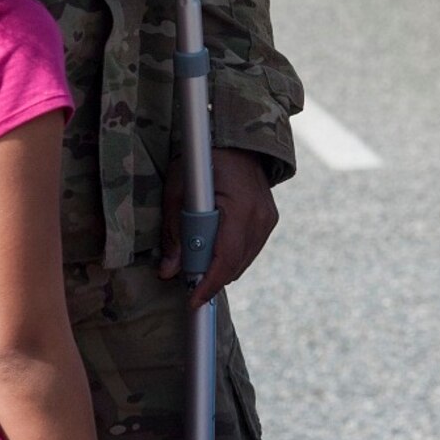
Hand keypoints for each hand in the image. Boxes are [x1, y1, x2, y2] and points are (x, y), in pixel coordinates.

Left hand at [158, 147, 277, 309]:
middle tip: (187, 282)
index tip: (192, 301)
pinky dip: (231, 255)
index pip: (225, 259)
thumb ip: (174, 232)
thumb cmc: (204, 158)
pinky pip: (249, 249)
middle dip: (211, 278)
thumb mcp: (179, 189)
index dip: (208, 284)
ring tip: (198, 263)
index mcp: (239, 208)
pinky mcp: (269, 220)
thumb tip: (169, 271)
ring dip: (220, 267)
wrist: (239, 138)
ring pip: (243, 261)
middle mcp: (260, 218)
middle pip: (235, 265)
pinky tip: (214, 248)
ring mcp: (268, 219)